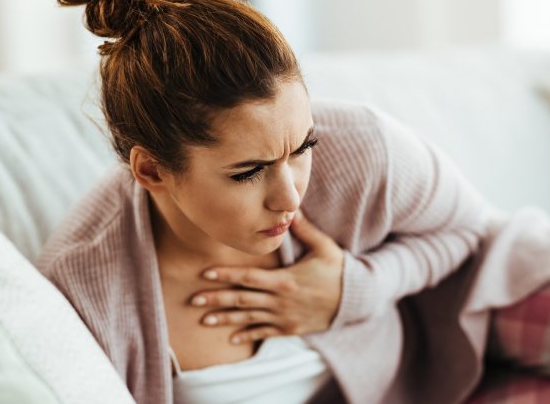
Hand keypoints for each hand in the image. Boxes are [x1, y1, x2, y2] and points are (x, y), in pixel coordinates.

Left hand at [191, 211, 343, 344]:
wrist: (356, 300)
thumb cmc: (338, 270)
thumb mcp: (323, 247)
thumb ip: (304, 230)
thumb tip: (290, 209)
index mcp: (285, 279)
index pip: (248, 277)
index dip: (225, 275)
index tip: (205, 274)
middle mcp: (280, 300)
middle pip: (242, 299)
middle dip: (216, 299)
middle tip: (192, 299)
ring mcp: (284, 317)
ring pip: (249, 318)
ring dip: (225, 319)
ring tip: (203, 320)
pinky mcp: (290, 329)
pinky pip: (265, 333)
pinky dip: (247, 335)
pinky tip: (230, 338)